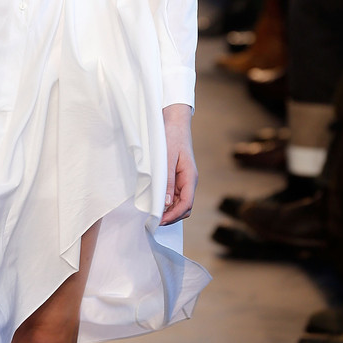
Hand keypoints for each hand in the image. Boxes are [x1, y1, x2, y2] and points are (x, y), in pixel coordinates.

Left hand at [159, 104, 197, 225]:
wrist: (174, 121)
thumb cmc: (171, 137)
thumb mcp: (166, 158)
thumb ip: (167, 180)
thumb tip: (166, 203)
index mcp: (190, 177)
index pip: (186, 204)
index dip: (174, 215)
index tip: (159, 221)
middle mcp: (189, 181)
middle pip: (184, 207)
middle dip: (171, 216)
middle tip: (153, 220)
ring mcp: (183, 180)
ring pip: (179, 202)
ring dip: (168, 210)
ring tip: (153, 213)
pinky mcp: (177, 176)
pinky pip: (174, 194)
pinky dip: (166, 201)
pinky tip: (156, 202)